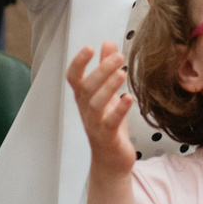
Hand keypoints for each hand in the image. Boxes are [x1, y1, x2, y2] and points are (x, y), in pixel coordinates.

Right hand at [66, 41, 138, 177]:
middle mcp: (86, 110)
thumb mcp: (108, 93)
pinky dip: (119, 110)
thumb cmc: (109, 124)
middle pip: (86, 87)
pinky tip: (129, 99)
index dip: (78, 62)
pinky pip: (110, 123)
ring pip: (95, 104)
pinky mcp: (107, 137)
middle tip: (119, 56)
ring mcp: (95, 124)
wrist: (111, 160)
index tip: (90, 48)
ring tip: (122, 73)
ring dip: (108, 87)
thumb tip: (108, 43)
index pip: (73, 77)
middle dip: (101, 70)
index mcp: (84, 98)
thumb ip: (106, 68)